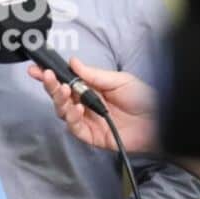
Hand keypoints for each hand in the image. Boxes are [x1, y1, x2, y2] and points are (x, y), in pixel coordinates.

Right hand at [28, 57, 157, 153]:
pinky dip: (72, 117)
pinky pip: (75, 128)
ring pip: (64, 112)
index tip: (38, 69)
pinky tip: (76, 107)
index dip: (51, 76)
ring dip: (60, 100)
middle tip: (46, 77)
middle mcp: (86, 104)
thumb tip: (72, 62)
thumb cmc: (143, 98)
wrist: (161, 121)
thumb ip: (93, 74)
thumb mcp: (119, 80)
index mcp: (91, 88)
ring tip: (63, 90)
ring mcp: (88, 121)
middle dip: (51, 86)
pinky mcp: (92, 136)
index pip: (66, 81)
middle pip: (61, 97)